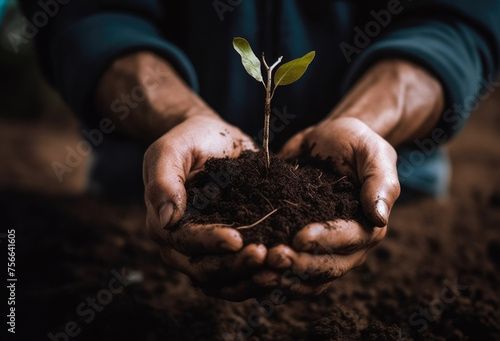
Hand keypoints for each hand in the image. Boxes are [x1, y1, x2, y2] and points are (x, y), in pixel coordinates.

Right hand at [143, 114, 266, 299]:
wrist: (213, 138)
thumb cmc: (190, 140)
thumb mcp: (171, 150)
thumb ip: (163, 181)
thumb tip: (168, 220)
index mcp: (164, 224)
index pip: (185, 242)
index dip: (210, 243)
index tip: (238, 239)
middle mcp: (182, 245)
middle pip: (205, 270)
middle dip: (236, 266)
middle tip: (268, 256)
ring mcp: (207, 251)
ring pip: (225, 281)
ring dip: (252, 278)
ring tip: (280, 265)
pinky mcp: (230, 251)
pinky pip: (242, 274)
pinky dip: (261, 275)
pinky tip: (284, 267)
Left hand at [252, 117, 399, 295]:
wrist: (329, 140)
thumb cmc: (355, 144)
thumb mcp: (373, 153)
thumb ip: (379, 183)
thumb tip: (380, 217)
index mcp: (368, 225)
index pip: (349, 240)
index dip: (324, 241)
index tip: (299, 237)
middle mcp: (346, 245)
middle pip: (326, 267)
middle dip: (299, 265)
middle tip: (272, 257)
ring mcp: (321, 249)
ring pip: (306, 277)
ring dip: (282, 278)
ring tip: (256, 271)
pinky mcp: (297, 244)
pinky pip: (287, 269)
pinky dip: (270, 273)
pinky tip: (248, 270)